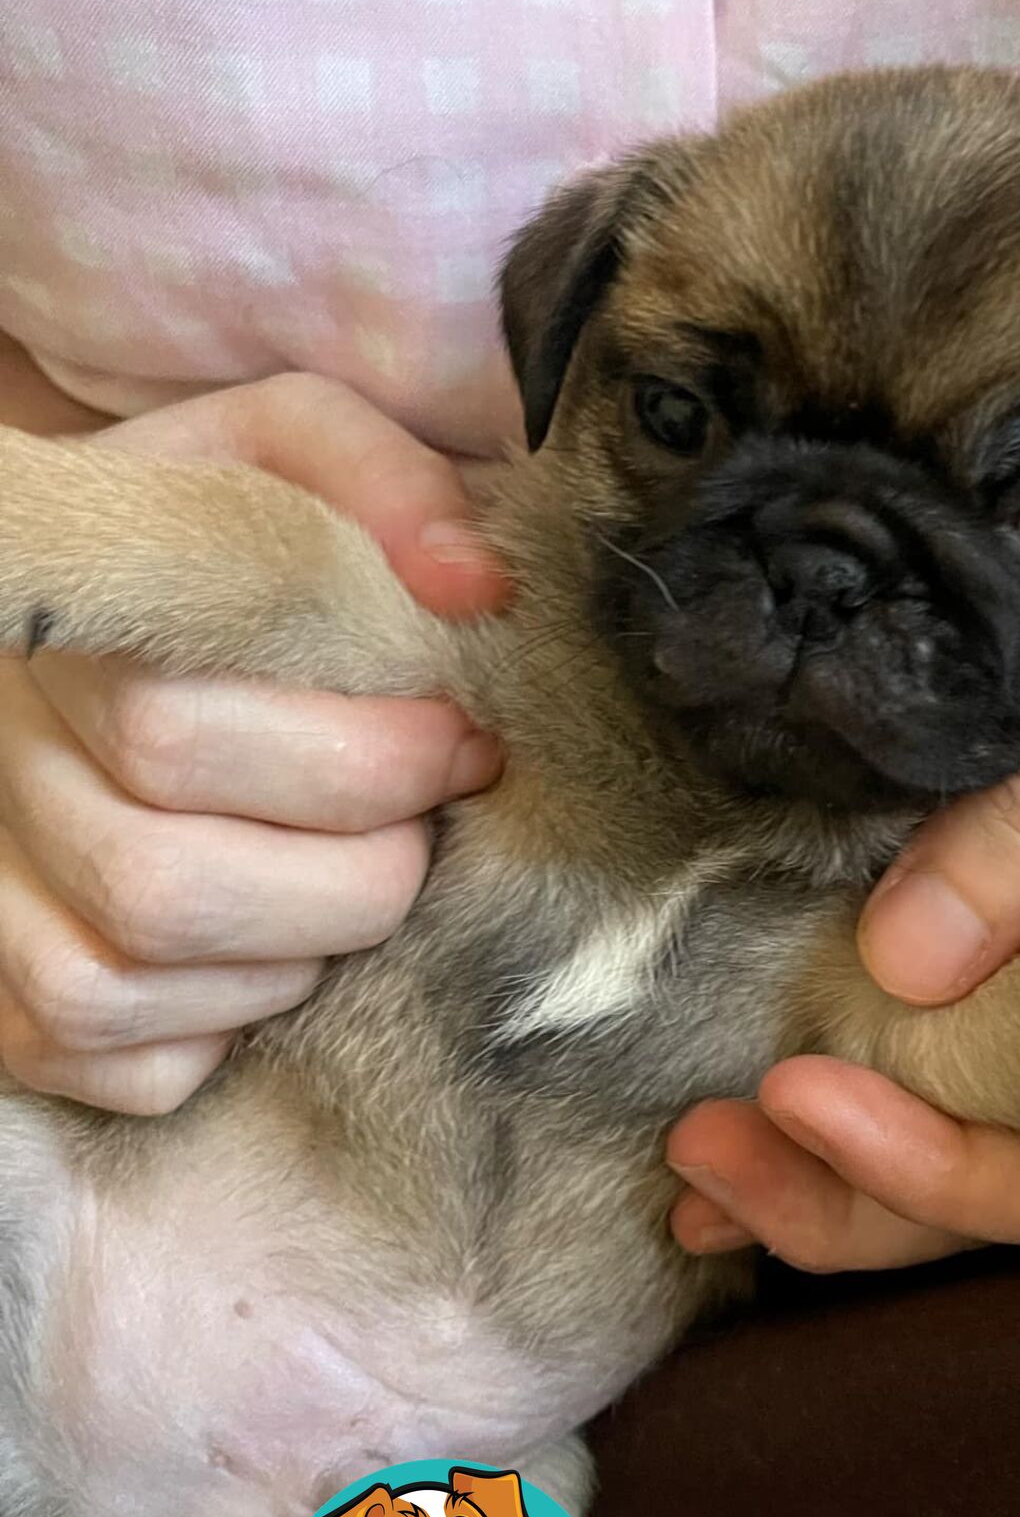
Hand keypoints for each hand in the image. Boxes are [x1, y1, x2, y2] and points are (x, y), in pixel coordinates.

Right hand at [0, 373, 507, 1113]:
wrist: (104, 609)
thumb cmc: (219, 536)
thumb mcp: (292, 448)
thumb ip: (384, 481)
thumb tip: (476, 587)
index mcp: (65, 635)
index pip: (180, 738)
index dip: (361, 762)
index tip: (462, 741)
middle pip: (164, 887)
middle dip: (357, 877)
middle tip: (422, 828)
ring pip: (124, 986)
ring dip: (295, 959)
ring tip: (348, 883)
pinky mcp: (9, 1003)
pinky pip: (119, 1069)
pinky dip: (220, 1038)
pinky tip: (265, 957)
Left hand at [670, 183, 1019, 1270]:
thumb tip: (903, 964)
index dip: (967, 1169)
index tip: (809, 1099)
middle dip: (875, 1193)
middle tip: (700, 1160)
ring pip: (1016, 1099)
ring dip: (860, 1154)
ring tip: (697, 1167)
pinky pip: (999, 992)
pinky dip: (883, 1044)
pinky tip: (765, 1072)